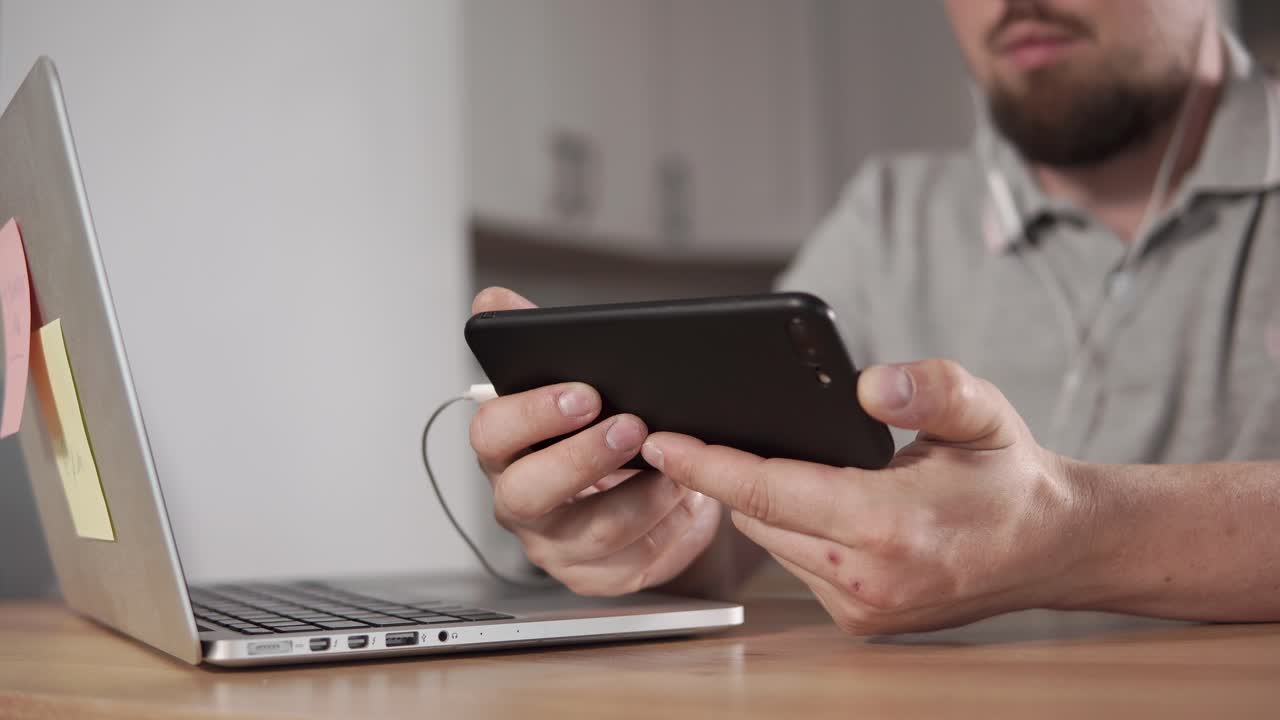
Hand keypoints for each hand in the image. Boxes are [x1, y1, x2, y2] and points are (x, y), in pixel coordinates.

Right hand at [468, 287, 721, 594]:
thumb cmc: (600, 431)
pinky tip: (687, 498)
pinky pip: (632, 560)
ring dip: (642, 492)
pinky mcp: (597, 576)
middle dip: (582, 459)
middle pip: (527, 492)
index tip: (584, 391)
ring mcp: (556, 545)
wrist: (646, 490)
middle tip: (633, 425)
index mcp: (506, 448)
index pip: (491, 432)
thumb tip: (494, 300)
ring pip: (591, 530)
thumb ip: (535, 338)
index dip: (532, 413)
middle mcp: (520, 501)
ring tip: (678, 463)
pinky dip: (667, 525)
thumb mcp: (572, 381)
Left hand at [641, 358, 1093, 633]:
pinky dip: (790, 530)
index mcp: (889, 526)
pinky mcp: (860, 621)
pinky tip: (802, 499)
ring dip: (759, 504)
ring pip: (773, 542)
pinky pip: (798, 564)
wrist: (1051, 548)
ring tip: (760, 459)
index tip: (662, 441)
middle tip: (699, 433)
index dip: (708, 464)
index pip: (769, 491)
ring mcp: (863, 609)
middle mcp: (868, 579)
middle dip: (726, 476)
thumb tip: (869, 384)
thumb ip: (930, 388)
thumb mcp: (982, 413)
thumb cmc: (1008, 475)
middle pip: (759, 518)